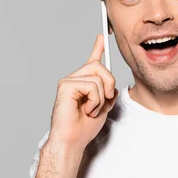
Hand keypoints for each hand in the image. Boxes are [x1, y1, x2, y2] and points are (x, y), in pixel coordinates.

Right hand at [49, 34, 118, 151]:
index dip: (97, 48)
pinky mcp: (65, 86)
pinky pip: (91, 85)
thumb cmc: (84, 128)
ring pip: (97, 76)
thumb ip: (107, 93)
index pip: (91, 62)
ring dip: (102, 97)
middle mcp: (74, 79)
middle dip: (109, 83)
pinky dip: (95, 101)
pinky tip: (87, 110)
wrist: (72, 141)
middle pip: (98, 66)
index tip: (102, 37)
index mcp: (82, 84)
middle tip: (107, 100)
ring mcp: (68, 82)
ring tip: (92, 110)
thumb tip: (112, 86)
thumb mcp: (103, 107)